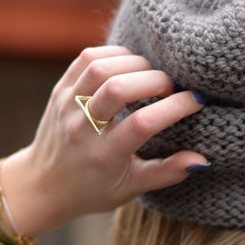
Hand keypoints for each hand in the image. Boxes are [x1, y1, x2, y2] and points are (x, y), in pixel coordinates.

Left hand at [0, 46, 208, 236]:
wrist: (42, 184)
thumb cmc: (93, 190)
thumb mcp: (131, 189)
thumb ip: (166, 173)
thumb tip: (202, 160)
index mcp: (103, 156)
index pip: (143, 124)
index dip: (176, 107)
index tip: (198, 101)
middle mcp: (82, 128)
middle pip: (119, 88)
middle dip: (156, 80)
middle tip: (172, 88)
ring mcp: (67, 105)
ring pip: (102, 68)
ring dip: (135, 64)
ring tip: (151, 76)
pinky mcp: (60, 90)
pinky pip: (86, 58)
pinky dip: (113, 55)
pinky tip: (129, 67)